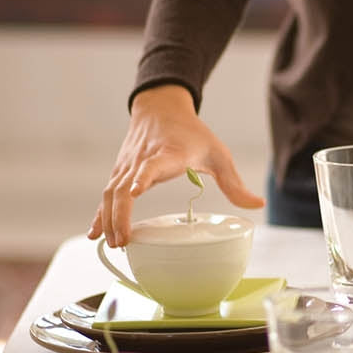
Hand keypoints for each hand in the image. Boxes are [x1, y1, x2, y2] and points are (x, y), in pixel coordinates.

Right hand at [91, 84, 264, 246]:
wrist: (161, 108)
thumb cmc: (192, 133)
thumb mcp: (218, 154)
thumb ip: (234, 183)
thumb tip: (257, 204)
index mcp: (169, 154)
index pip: (152, 165)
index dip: (143, 177)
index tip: (136, 191)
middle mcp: (143, 160)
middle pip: (124, 187)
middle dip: (120, 214)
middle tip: (124, 241)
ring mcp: (127, 166)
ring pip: (111, 193)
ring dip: (109, 219)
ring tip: (115, 244)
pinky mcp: (120, 172)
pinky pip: (106, 195)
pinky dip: (100, 214)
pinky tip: (95, 234)